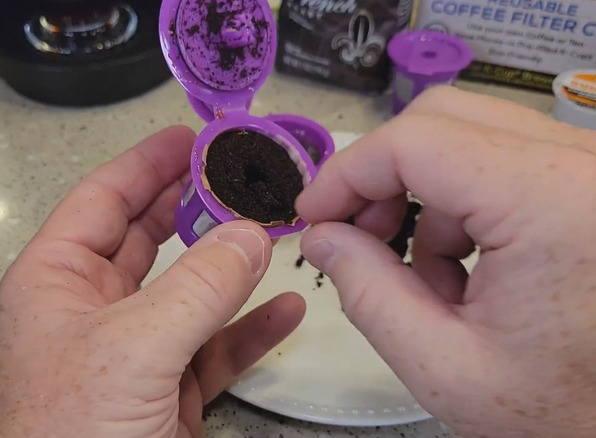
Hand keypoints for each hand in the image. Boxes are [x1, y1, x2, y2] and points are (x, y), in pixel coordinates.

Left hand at [0, 126, 304, 437]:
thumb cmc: (64, 435)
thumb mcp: (130, 350)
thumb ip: (195, 288)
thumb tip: (249, 235)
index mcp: (58, 280)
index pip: (103, 199)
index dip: (146, 163)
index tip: (193, 137)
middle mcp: (92, 309)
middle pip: (149, 237)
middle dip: (194, 203)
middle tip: (240, 174)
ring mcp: (132, 353)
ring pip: (188, 292)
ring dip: (231, 264)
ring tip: (272, 229)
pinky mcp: (164, 396)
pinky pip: (214, 349)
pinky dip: (250, 330)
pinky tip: (285, 309)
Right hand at [296, 87, 595, 437]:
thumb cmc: (568, 411)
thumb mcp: (444, 366)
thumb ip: (368, 293)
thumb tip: (323, 236)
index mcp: (553, 205)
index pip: (417, 142)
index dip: (347, 172)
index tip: (314, 213)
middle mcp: (584, 169)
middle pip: (444, 119)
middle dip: (384, 176)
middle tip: (358, 233)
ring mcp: (591, 173)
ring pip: (472, 138)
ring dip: (426, 198)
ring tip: (424, 276)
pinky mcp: (589, 186)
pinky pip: (505, 163)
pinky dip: (465, 206)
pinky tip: (469, 271)